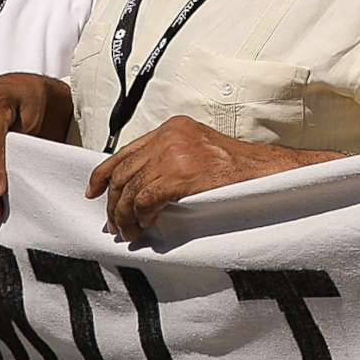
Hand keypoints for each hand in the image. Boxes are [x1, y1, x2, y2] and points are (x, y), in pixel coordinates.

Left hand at [84, 117, 310, 243]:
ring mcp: (175, 154)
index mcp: (172, 128)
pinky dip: (141, 217)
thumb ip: (167, 157)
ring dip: (125, 216)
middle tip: (117, 225)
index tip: (93, 193)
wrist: (266, 172)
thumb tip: (136, 185)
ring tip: (131, 231)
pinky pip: (144, 201)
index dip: (102, 175)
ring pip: (130, 190)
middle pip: (123, 174)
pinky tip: (147, 226)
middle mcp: (169, 136)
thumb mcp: (197, 149)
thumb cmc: (236, 167)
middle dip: (114, 204)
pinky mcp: (181, 175)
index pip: (124, 152)